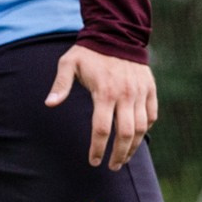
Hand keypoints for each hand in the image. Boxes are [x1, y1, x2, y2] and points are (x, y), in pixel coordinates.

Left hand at [45, 43, 158, 171]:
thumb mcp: (69, 63)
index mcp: (105, 93)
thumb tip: (49, 104)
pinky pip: (152, 115)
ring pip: (142, 128)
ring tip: (125, 158)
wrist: (117, 33)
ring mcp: (140, 93)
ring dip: (133, 147)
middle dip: (119, 155)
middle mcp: (125, 95)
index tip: (93, 161)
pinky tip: (137, 138)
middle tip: (112, 167)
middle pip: (125, 134)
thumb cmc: (89, 52)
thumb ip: (60, 85)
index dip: (97, 149)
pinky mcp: (150, 89)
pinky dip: (147, 129)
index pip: (102, 129)